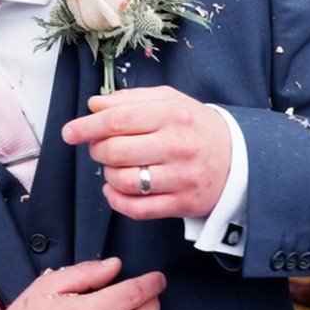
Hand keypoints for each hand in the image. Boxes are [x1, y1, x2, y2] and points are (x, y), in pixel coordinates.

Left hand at [64, 86, 230, 219]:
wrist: (240, 158)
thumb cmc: (195, 126)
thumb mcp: (169, 101)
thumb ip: (130, 100)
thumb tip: (94, 105)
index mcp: (172, 115)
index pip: (118, 120)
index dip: (87, 126)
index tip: (70, 132)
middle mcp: (177, 146)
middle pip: (116, 151)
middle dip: (97, 150)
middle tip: (100, 148)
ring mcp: (181, 178)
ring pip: (124, 181)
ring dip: (108, 175)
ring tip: (114, 167)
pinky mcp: (183, 204)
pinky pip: (137, 209)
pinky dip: (117, 201)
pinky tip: (115, 190)